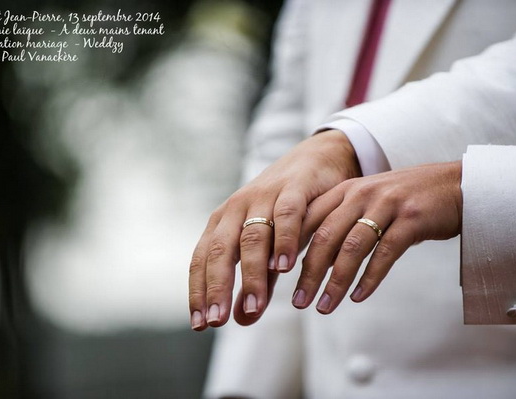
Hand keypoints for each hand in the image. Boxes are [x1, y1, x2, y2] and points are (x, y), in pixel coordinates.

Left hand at [189, 130, 361, 329]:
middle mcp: (237, 208)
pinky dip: (284, 240)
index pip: (202, 260)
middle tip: (218, 321)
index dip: (199, 291)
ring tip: (253, 304)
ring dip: (251, 272)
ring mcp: (263, 195)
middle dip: (217, 287)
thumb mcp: (269, 247)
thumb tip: (241, 320)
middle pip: (220, 250)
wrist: (316, 159)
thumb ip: (257, 281)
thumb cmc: (286, 209)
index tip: (200, 324)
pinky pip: (286, 215)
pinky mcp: (293, 188)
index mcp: (223, 222)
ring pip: (252, 236)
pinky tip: (285, 267)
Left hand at [293, 161, 461, 313]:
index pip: (308, 220)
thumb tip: (310, 256)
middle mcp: (361, 193)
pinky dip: (369, 278)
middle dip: (308, 273)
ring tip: (324, 307)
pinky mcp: (412, 218)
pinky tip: (358, 297)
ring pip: (352, 248)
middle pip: (325, 237)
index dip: (289, 248)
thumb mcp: (367, 201)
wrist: (455, 184)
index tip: (275, 276)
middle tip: (297, 302)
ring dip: (335, 282)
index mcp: (345, 190)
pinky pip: (385, 253)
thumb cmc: (405, 200)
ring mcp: (386, 204)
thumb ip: (340, 220)